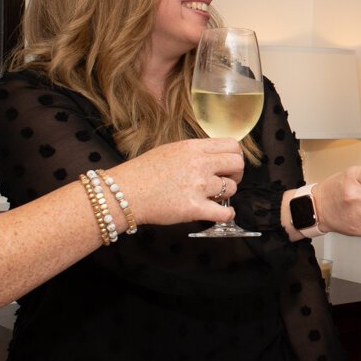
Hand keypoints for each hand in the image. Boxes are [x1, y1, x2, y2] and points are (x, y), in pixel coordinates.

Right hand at [108, 138, 243, 225]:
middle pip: (238, 165)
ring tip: (212, 197)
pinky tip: (221, 214)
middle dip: (236, 174)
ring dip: (225, 195)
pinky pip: (225, 213)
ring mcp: (198, 186)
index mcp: (193, 147)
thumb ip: (195, 152)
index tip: (230, 165)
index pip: (232, 146)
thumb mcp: (170, 150)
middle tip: (227, 181)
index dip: (235, 157)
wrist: (123, 193)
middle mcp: (199, 164)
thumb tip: (214, 157)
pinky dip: (227, 215)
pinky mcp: (194, 208)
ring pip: (231, 189)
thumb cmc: (142, 173)